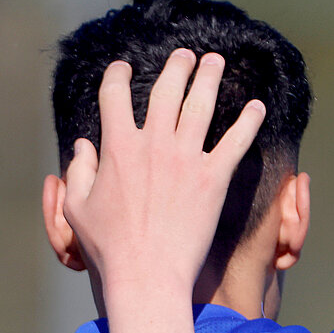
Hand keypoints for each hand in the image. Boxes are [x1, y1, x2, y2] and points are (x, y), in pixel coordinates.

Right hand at [60, 49, 264, 304]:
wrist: (147, 275)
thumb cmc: (108, 248)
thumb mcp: (77, 210)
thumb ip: (78, 173)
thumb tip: (83, 146)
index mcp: (116, 148)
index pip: (113, 95)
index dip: (116, 76)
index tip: (121, 69)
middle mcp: (152, 144)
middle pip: (166, 90)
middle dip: (176, 66)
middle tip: (184, 57)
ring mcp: (185, 158)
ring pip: (201, 104)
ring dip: (209, 77)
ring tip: (214, 62)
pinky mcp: (213, 177)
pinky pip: (236, 140)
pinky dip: (248, 120)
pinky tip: (256, 106)